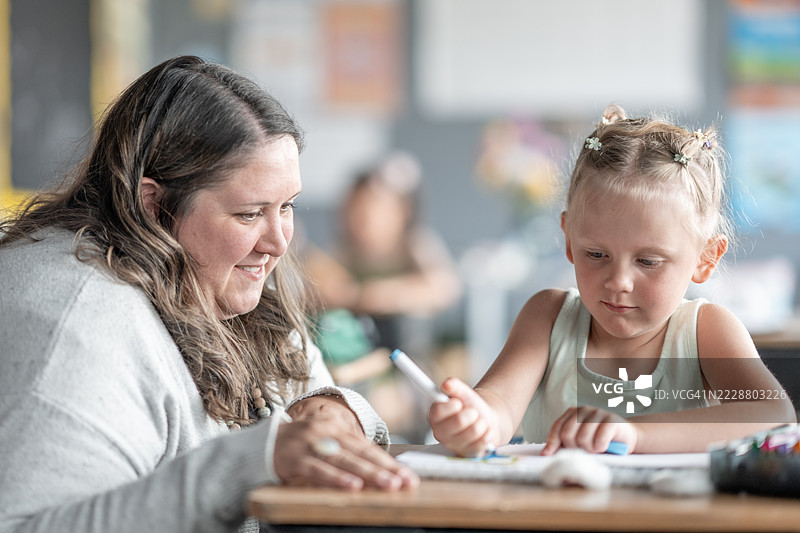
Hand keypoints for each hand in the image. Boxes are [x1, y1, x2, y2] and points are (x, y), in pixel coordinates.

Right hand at [276, 397, 418, 490]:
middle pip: (360, 452)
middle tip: (405, 482)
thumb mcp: (324, 444)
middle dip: (385, 469)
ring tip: (388, 484)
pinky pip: (319, 470)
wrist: (260, 444)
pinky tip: (352, 486)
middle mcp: (325, 431)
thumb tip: (380, 471)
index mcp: (336, 427)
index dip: (389, 462)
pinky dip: (337, 479)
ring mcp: (310, 444)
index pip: (367, 446)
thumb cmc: (299, 448)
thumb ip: (347, 454)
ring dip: (368, 473)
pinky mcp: (296, 459)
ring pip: (344, 460)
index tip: (408, 476)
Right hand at [427, 377, 498, 456]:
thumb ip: (454, 386)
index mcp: (435, 416)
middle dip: (471, 413)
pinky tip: (483, 432)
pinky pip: (482, 442)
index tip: (459, 402)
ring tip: (478, 422)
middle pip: (458, 421)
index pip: (438, 411)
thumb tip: (446, 384)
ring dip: (481, 423)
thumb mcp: (463, 393)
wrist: (485, 420)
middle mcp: (440, 433)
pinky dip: (487, 433)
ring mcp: (454, 445)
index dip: (451, 406)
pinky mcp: (467, 454)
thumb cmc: (471, 406)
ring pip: (473, 431)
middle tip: (472, 412)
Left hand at [542, 406, 638, 455]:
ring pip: (583, 438)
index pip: (557, 427)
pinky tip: (604, 447)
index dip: (552, 442)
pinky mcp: (611, 420)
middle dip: (574, 448)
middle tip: (584, 451)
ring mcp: (598, 413)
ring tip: (596, 449)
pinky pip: (599, 440)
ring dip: (589, 450)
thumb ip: (566, 444)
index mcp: (573, 413)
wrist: (627, 438)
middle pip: (567, 433)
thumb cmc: (600, 442)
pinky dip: (600, 448)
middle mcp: (584, 410)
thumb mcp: (581, 442)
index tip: (547, 455)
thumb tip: (546, 454)